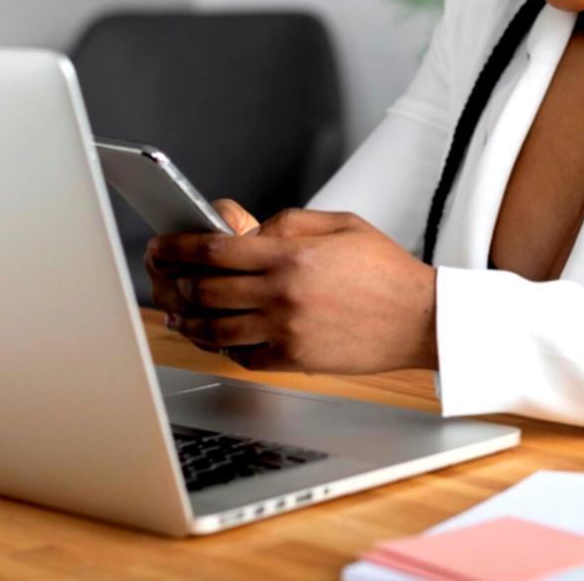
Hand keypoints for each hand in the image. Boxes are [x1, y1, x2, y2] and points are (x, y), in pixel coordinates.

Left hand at [146, 206, 437, 374]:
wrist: (420, 318)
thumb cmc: (385, 270)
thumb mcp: (340, 224)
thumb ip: (289, 223)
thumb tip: (246, 233)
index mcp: (291, 255)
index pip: (216, 249)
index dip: (179, 246)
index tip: (163, 245)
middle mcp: (283, 294)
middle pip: (206, 290)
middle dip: (176, 282)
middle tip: (165, 278)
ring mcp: (287, 330)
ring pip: (216, 329)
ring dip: (191, 321)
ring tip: (181, 315)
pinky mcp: (296, 359)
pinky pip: (244, 356)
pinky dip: (226, 346)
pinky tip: (221, 338)